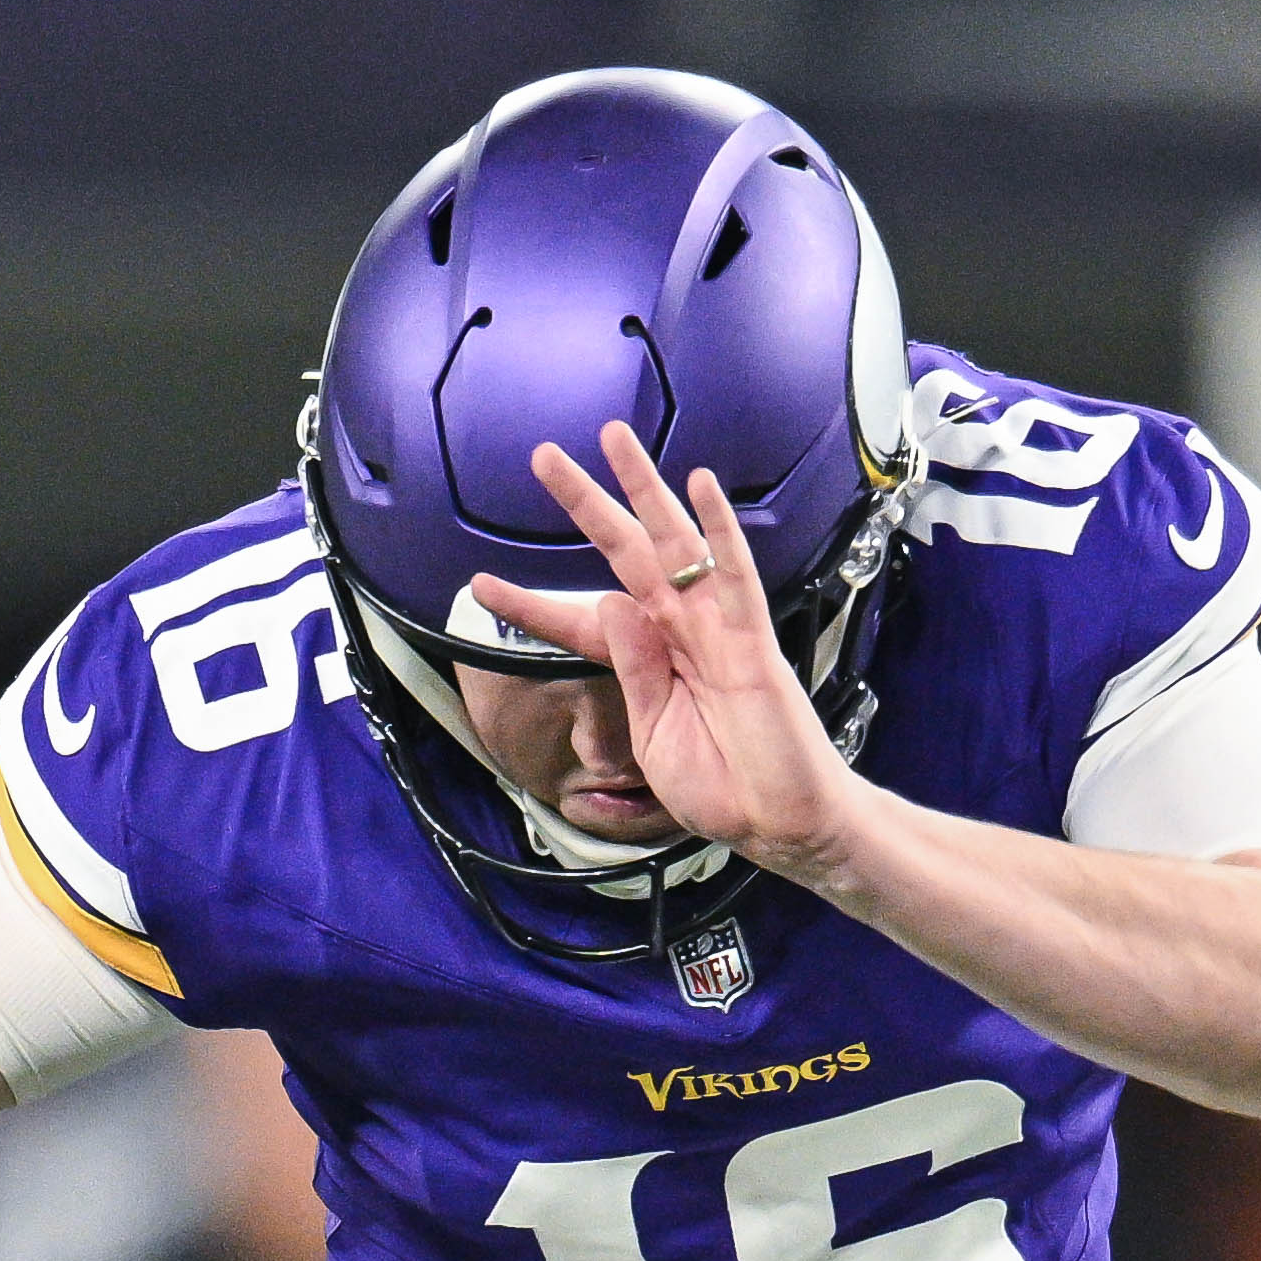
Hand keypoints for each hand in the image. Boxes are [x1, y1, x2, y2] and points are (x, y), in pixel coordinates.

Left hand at [474, 422, 865, 889]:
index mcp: (645, 664)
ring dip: (644, 490)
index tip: (480, 584)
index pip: (580, 619)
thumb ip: (633, 674)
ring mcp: (716, 629)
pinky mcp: (752, 639)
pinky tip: (701, 485)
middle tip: (544, 456)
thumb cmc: (723, 789)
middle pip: (625, 552)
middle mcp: (678, 633)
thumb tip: (610, 605)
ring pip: (674, 544)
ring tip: (613, 439)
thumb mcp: (653, 740)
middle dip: (587, 503)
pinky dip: (720, 529)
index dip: (531, 603)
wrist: (780, 822)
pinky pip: (735, 575)